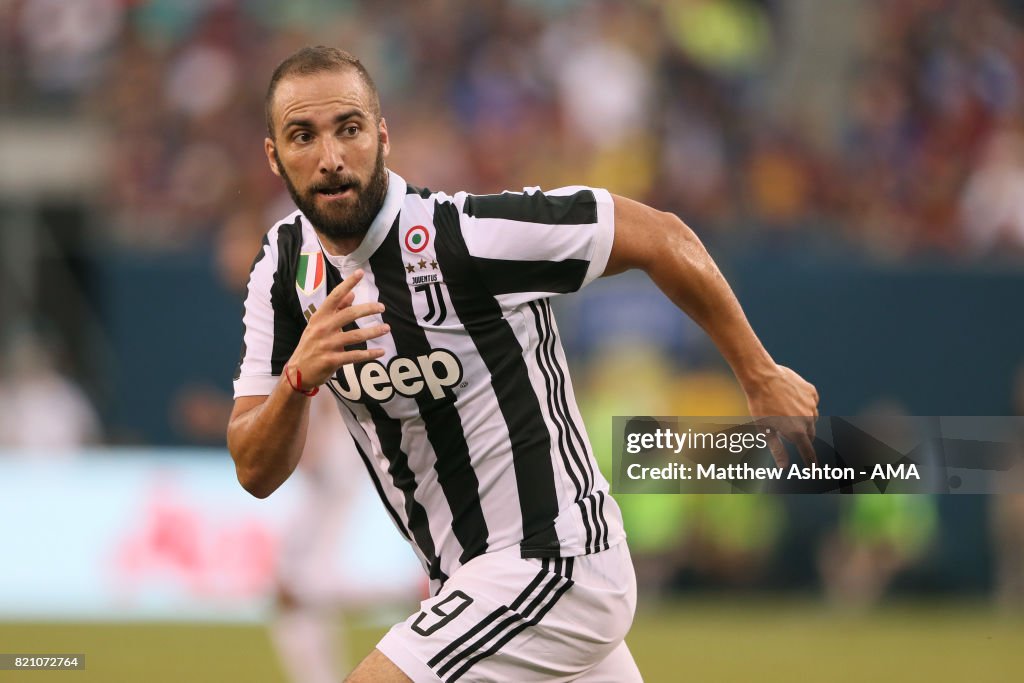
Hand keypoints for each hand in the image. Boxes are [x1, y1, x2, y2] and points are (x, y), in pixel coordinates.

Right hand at [287, 269, 388, 387]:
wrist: (297, 372)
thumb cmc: (311, 345)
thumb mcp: (319, 325)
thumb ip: (336, 310)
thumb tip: (352, 294)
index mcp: (319, 317)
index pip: (334, 297)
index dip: (347, 284)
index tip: (360, 273)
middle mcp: (322, 328)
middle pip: (348, 314)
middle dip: (367, 309)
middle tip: (382, 307)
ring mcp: (326, 345)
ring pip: (355, 336)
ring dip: (373, 332)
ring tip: (386, 328)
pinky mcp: (331, 360)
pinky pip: (355, 355)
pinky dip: (370, 354)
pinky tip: (380, 351)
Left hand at [744, 364, 818, 467]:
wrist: (762, 377)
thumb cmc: (760, 405)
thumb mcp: (765, 430)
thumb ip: (777, 449)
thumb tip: (784, 467)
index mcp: (797, 432)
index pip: (808, 451)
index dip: (811, 462)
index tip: (814, 470)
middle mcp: (809, 419)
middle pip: (809, 434)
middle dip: (801, 435)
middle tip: (786, 428)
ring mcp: (812, 405)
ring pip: (811, 417)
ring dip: (802, 418)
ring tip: (783, 409)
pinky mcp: (811, 392)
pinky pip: (810, 401)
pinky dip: (803, 403)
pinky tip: (789, 396)